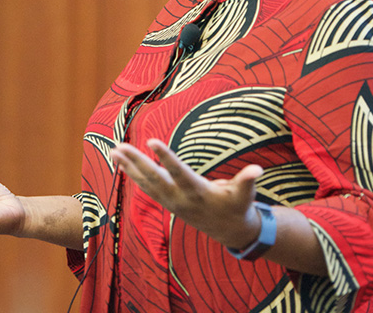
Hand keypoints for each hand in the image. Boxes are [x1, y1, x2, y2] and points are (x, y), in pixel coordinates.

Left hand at [111, 138, 262, 249]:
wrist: (229, 232)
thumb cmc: (238, 207)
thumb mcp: (245, 196)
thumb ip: (247, 181)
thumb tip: (257, 170)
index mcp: (198, 193)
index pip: (178, 173)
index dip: (165, 158)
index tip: (151, 141)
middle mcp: (180, 199)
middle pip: (155, 178)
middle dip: (137, 162)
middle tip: (120, 146)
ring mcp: (171, 202)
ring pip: (146, 183)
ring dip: (129, 167)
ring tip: (114, 150)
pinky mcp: (167, 203)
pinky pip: (146, 187)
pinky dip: (133, 175)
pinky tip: (122, 163)